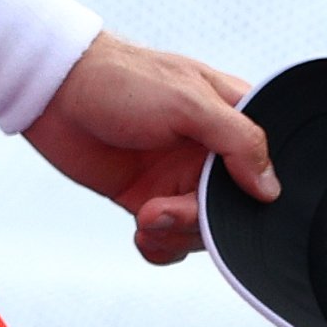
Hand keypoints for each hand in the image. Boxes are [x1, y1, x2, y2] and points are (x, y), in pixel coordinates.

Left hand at [23, 33, 272, 265]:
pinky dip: (159, 245)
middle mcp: (210, 151)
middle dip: (200, 221)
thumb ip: (237, 141)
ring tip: (147, 219)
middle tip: (165, 212)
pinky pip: (168, 236)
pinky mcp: (147, 197)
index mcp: (232, 118)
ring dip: (176, 234)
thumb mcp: (188, 103)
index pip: (263, 168)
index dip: (247, 196)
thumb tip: (271, 188)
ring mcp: (178, 176)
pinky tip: (142, 235)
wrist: (54, 93)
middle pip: (231, 209)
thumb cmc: (122, 81)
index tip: (222, 205)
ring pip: (200, 228)